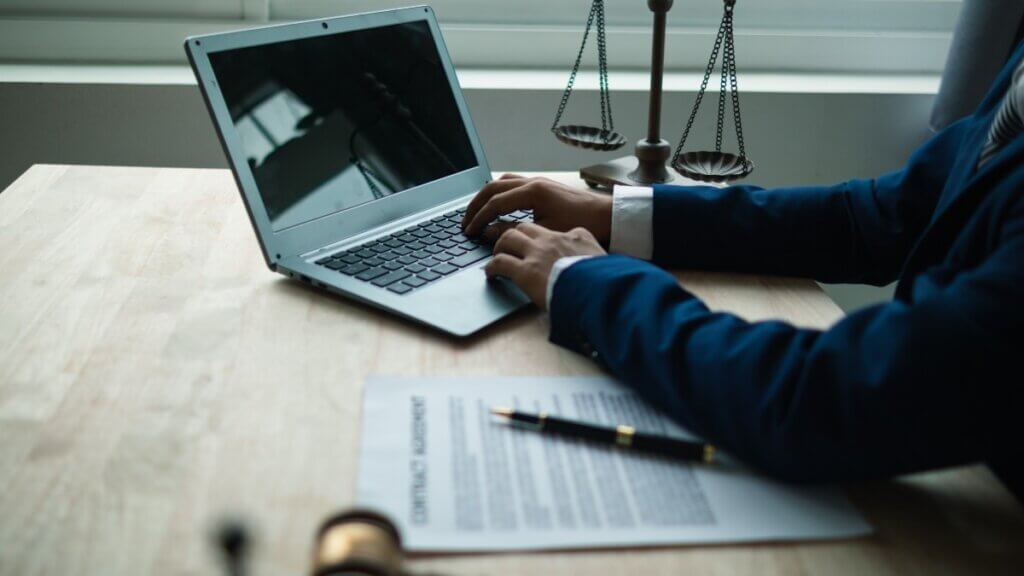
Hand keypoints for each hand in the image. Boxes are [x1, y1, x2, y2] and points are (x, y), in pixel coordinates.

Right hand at [462, 174, 612, 242]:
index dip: (479, 218)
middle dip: (476, 204)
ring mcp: (539, 182)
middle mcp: (533, 182)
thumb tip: (489, 232)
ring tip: (477, 212)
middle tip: (465, 221)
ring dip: (487, 195)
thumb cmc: (581, 224)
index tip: (469, 231)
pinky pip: (513, 184)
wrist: (607, 216)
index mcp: (533, 192)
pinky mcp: (544, 187)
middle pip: (493, 187)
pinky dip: (500, 193)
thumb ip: (514, 231)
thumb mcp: (545, 232)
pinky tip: (498, 206)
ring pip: (503, 182)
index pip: (495, 203)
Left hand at [485, 223, 605, 309]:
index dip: (538, 236)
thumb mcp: (602, 259)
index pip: (550, 230)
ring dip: (499, 246)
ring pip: (508, 238)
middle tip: (507, 244)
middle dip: (513, 234)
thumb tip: (591, 258)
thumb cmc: (605, 279)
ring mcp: (537, 254)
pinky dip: (491, 267)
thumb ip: (590, 253)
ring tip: (497, 256)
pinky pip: (500, 262)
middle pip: (524, 227)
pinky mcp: (525, 271)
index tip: (534, 243)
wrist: (602, 289)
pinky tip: (490, 273)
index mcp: (574, 236)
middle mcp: (552, 240)